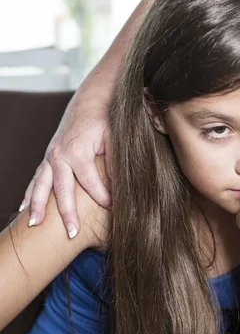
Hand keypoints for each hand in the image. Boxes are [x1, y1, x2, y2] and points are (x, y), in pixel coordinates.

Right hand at [21, 87, 111, 237]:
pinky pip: (36, 179)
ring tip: (35, 226)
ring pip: (42, 186)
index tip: (113, 208)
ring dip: (39, 207)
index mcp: (77, 150)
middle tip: (71, 233)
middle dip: (67, 213)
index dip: (102, 196)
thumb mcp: (116, 138)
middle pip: (62, 189)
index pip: (90, 181)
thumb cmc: (107, 119)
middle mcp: (59, 155)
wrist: (92, 99)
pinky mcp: (48, 158)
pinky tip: (25, 209)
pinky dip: (30, 194)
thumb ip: (115, 161)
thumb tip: (121, 184)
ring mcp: (51, 157)